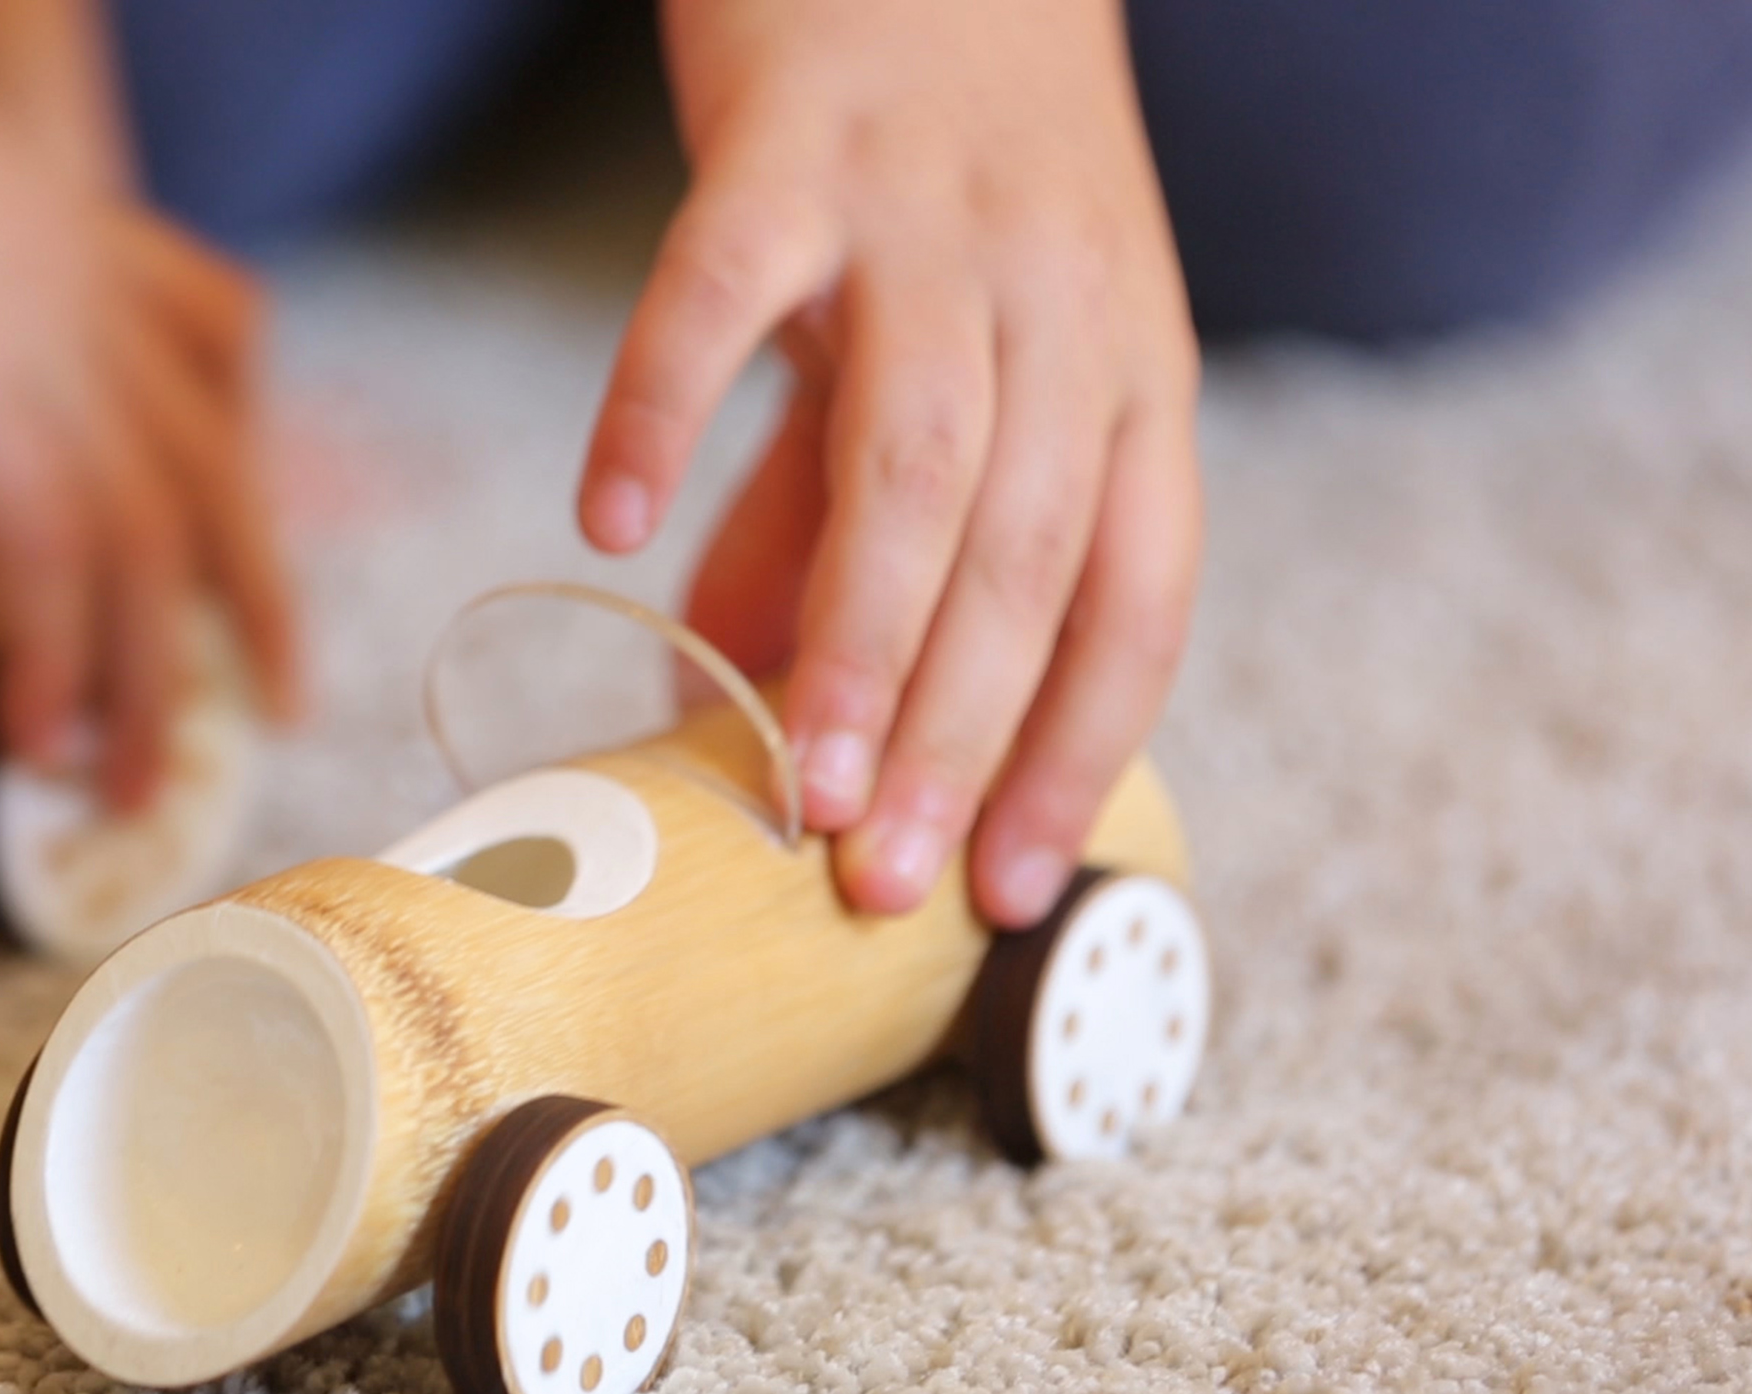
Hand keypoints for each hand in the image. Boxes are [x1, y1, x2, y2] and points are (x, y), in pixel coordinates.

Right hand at [0, 0, 296, 810]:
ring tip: (136, 789)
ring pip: (151, 549)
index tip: (248, 513)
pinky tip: (33, 741)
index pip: (213, 333)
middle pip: (218, 465)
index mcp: (65, 234)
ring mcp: (51, 352)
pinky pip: (53, 569)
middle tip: (280, 698)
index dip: (239, 431)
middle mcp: (87, 297)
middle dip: (258, 595)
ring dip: (149, 684)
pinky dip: (51, 666)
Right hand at [578, 0, 1202, 924]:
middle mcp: (1062, 303)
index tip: (998, 891)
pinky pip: (723, 289)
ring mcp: (932, 218)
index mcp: (1131, 370)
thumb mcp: (959, 348)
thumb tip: (742, 688)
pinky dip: (665, 408)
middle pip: (1027, 557)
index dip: (1073, 752)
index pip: (1136, 596)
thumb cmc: (946, 167)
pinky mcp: (795, 143)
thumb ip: (847, 516)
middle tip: (877, 880)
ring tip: (793, 780)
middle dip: (955, 738)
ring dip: (856, 637)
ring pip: (916, 461)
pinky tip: (614, 525)